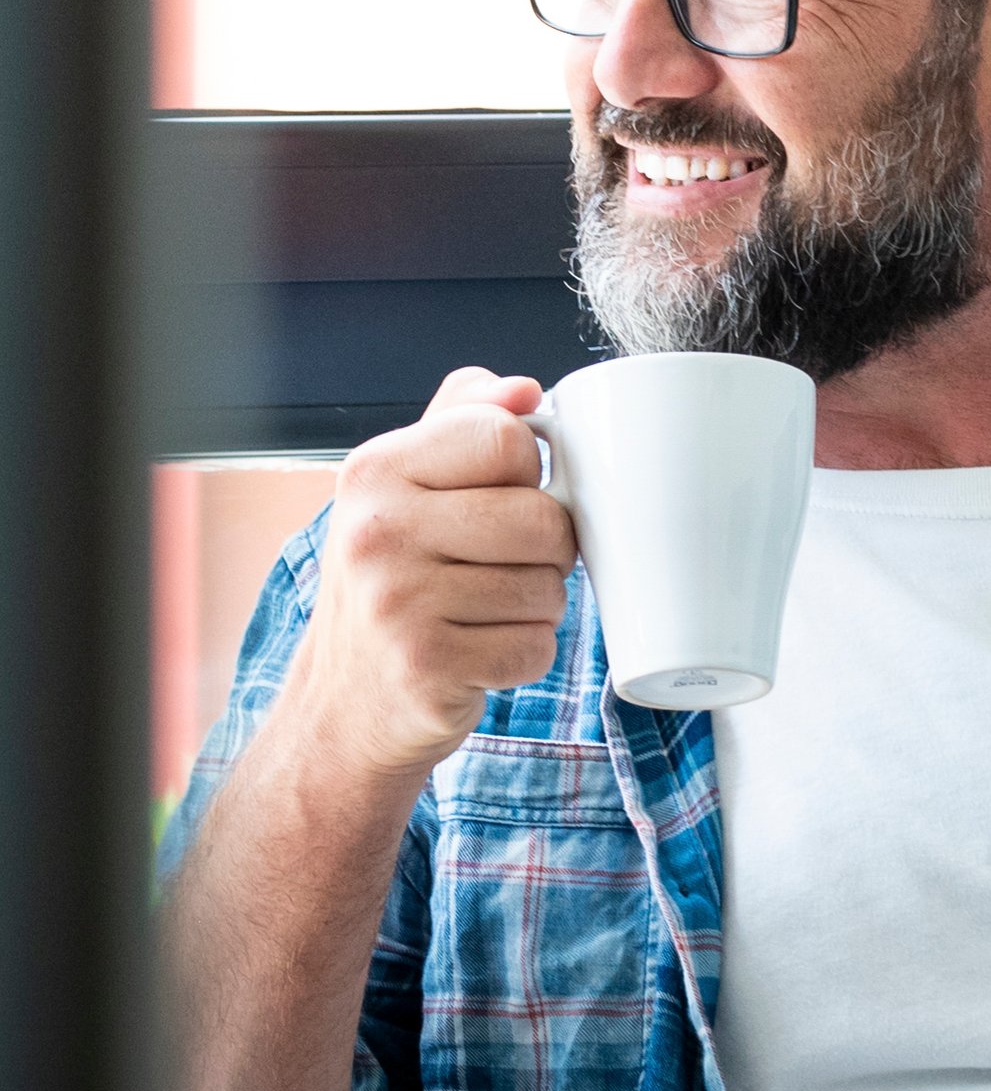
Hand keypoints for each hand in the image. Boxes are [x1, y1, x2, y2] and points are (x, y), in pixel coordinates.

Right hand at [285, 367, 576, 782]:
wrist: (343, 702)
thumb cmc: (394, 577)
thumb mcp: (408, 482)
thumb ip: (466, 416)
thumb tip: (526, 389)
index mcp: (375, 470)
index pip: (507, 439)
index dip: (527, 472)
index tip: (503, 496)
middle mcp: (377, 531)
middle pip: (541, 518)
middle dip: (547, 548)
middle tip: (505, 564)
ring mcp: (396, 603)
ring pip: (547, 587)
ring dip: (537, 604)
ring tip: (486, 608)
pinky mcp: (425, 667)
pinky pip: (535, 648)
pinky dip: (525, 655)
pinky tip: (481, 651)